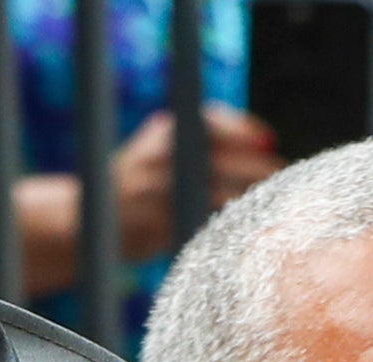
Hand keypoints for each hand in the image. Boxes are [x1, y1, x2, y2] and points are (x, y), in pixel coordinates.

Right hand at [115, 103, 285, 255]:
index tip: (268, 141)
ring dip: (248, 199)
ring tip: (273, 204)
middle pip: (220, 161)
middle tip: (284, 177)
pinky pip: (201, 223)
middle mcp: (159, 158)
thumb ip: (204, 141)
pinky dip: (227, 225)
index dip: (243, 131)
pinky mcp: (157, 226)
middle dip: (257, 169)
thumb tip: (264, 143)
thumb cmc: (140, 181)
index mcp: (163, 133)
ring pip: (216, 194)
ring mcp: (156, 193)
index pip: (210, 122)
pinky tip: (246, 227)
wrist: (88, 217)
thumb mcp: (161, 147)